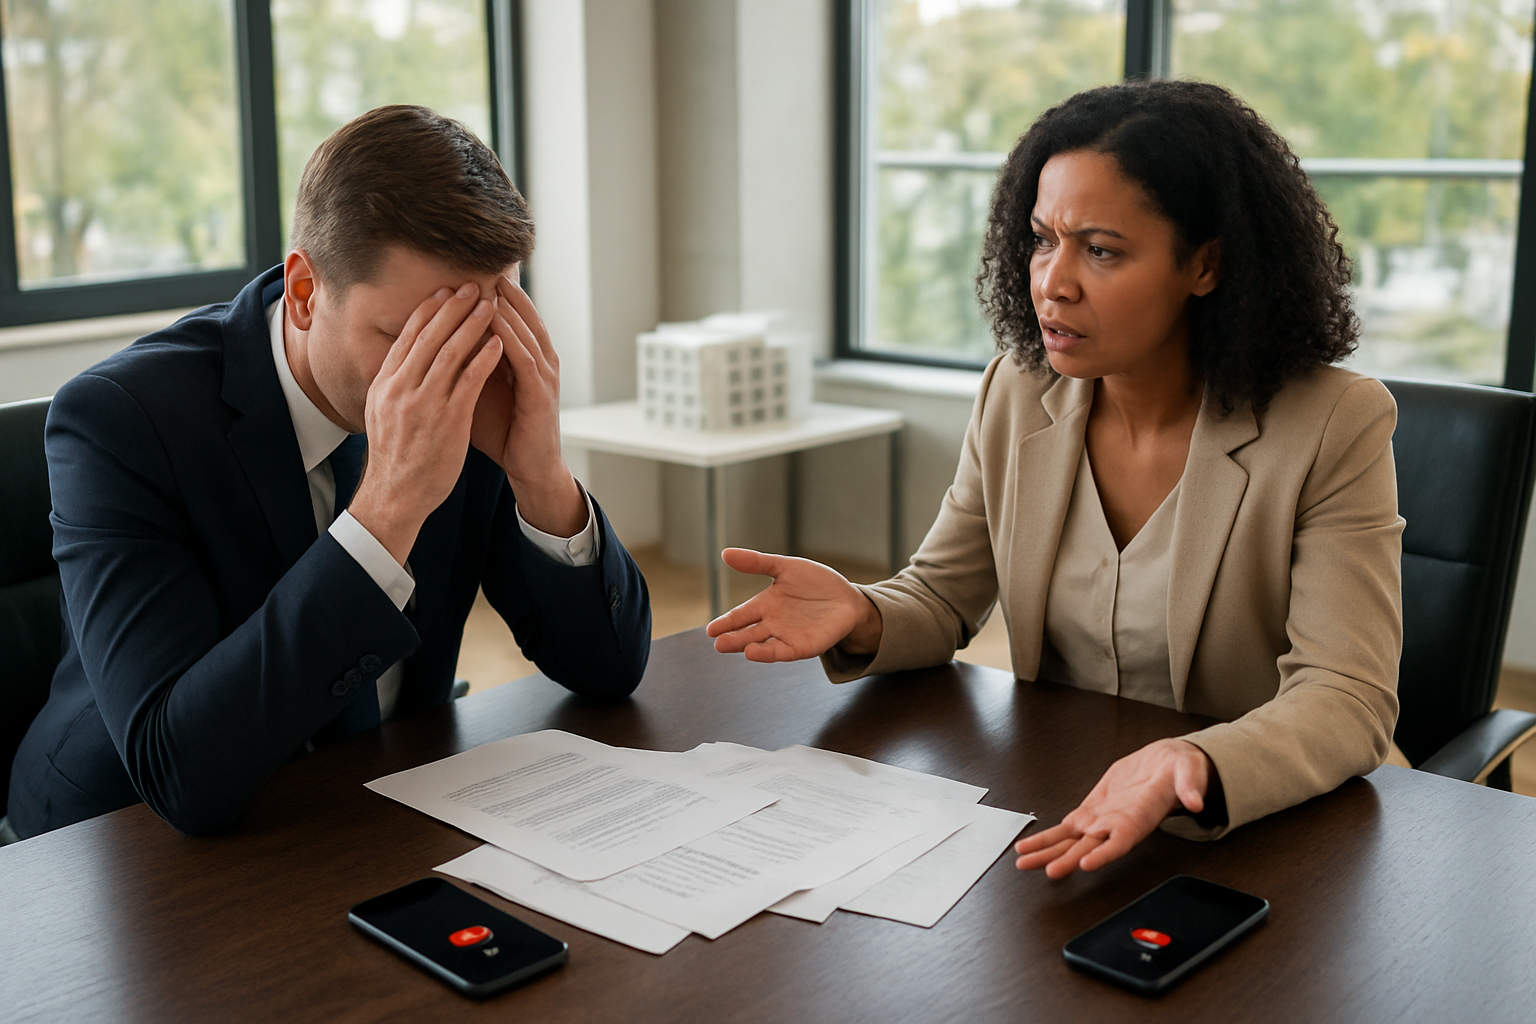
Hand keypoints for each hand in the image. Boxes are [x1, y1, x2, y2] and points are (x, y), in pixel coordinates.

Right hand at [348, 282, 503, 563]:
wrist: (395, 495)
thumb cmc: (394, 456)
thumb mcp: (380, 413)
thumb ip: (393, 385)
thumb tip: (400, 361)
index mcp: (385, 383)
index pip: (408, 337)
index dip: (428, 311)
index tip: (444, 292)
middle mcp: (401, 387)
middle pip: (429, 336)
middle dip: (453, 307)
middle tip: (472, 286)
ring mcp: (424, 402)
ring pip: (450, 352)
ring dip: (473, 324)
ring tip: (490, 305)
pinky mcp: (448, 419)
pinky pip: (469, 380)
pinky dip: (484, 357)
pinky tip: (498, 342)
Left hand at [471, 273, 584, 535]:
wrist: (529, 467)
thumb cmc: (503, 431)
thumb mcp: (477, 391)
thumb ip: (462, 366)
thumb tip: (428, 343)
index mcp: (525, 358)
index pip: (510, 316)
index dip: (489, 295)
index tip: (463, 275)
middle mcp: (540, 360)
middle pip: (522, 315)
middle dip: (502, 292)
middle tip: (476, 267)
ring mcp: (545, 376)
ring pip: (526, 331)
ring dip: (507, 309)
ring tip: (486, 286)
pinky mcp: (543, 394)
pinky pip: (526, 359)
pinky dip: (512, 339)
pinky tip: (495, 325)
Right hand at [705, 548, 881, 661]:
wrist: (848, 599)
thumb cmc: (816, 583)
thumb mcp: (785, 567)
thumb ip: (757, 562)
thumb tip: (725, 553)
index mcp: (765, 604)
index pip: (740, 615)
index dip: (725, 622)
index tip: (710, 630)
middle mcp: (772, 623)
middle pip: (747, 632)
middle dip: (731, 637)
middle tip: (716, 642)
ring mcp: (787, 636)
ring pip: (761, 644)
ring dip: (745, 646)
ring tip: (727, 645)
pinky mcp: (803, 646)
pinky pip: (782, 651)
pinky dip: (767, 653)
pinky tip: (753, 653)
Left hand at [1013, 739, 1211, 878]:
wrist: (1165, 766)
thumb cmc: (1177, 773)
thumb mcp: (1188, 773)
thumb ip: (1190, 787)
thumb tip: (1196, 800)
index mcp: (1139, 819)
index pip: (1120, 841)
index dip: (1104, 853)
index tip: (1087, 863)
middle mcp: (1116, 826)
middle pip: (1089, 847)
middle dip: (1068, 860)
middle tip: (1049, 872)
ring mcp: (1100, 820)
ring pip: (1069, 842)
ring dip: (1047, 852)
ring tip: (1024, 862)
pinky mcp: (1090, 810)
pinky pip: (1064, 828)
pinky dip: (1046, 837)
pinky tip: (1027, 846)